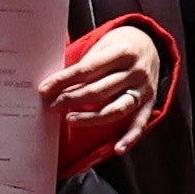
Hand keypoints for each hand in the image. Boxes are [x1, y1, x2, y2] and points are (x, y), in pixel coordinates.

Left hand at [43, 21, 165, 166]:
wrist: (149, 44)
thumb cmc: (118, 47)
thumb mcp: (103, 46)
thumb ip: (85, 64)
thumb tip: (55, 86)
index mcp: (122, 52)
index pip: (87, 70)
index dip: (63, 81)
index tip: (45, 89)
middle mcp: (135, 71)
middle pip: (98, 90)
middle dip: (71, 99)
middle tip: (52, 105)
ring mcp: (144, 89)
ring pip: (116, 109)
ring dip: (90, 117)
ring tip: (70, 119)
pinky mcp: (150, 103)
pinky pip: (139, 124)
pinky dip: (129, 138)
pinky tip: (117, 149)